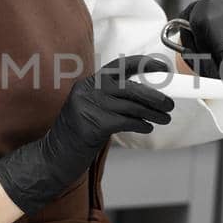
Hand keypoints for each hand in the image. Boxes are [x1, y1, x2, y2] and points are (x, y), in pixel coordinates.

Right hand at [0, 55, 174, 216]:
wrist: (53, 158)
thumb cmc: (77, 136)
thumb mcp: (91, 110)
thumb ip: (112, 100)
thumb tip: (147, 96)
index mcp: (88, 83)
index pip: (119, 65)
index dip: (143, 64)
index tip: (162, 67)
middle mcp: (87, 90)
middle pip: (129, 87)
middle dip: (154, 95)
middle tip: (170, 104)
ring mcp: (87, 107)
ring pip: (131, 106)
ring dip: (152, 113)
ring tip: (165, 118)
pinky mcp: (92, 124)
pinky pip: (125, 121)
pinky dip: (141, 124)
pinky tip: (148, 127)